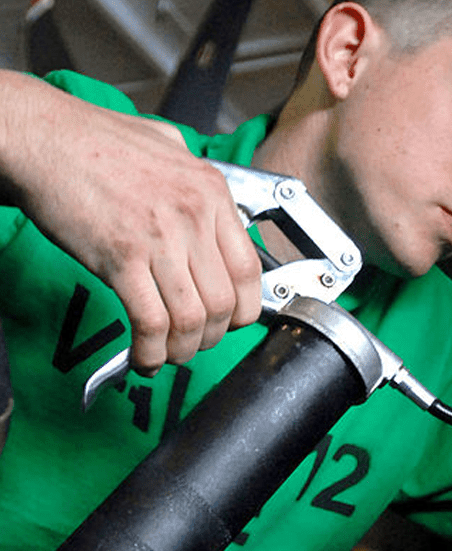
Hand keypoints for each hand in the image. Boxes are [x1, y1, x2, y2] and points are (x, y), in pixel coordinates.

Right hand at [0, 71, 260, 373]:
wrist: (43, 136)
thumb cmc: (97, 141)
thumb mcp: (170, 147)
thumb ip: (198, 183)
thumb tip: (218, 214)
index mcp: (211, 191)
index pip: (249, 268)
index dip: (244, 308)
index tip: (231, 321)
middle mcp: (194, 215)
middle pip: (224, 301)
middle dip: (213, 336)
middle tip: (196, 342)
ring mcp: (160, 237)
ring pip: (192, 318)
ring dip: (182, 349)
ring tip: (169, 354)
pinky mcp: (120, 257)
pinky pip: (151, 321)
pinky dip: (151, 350)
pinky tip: (144, 356)